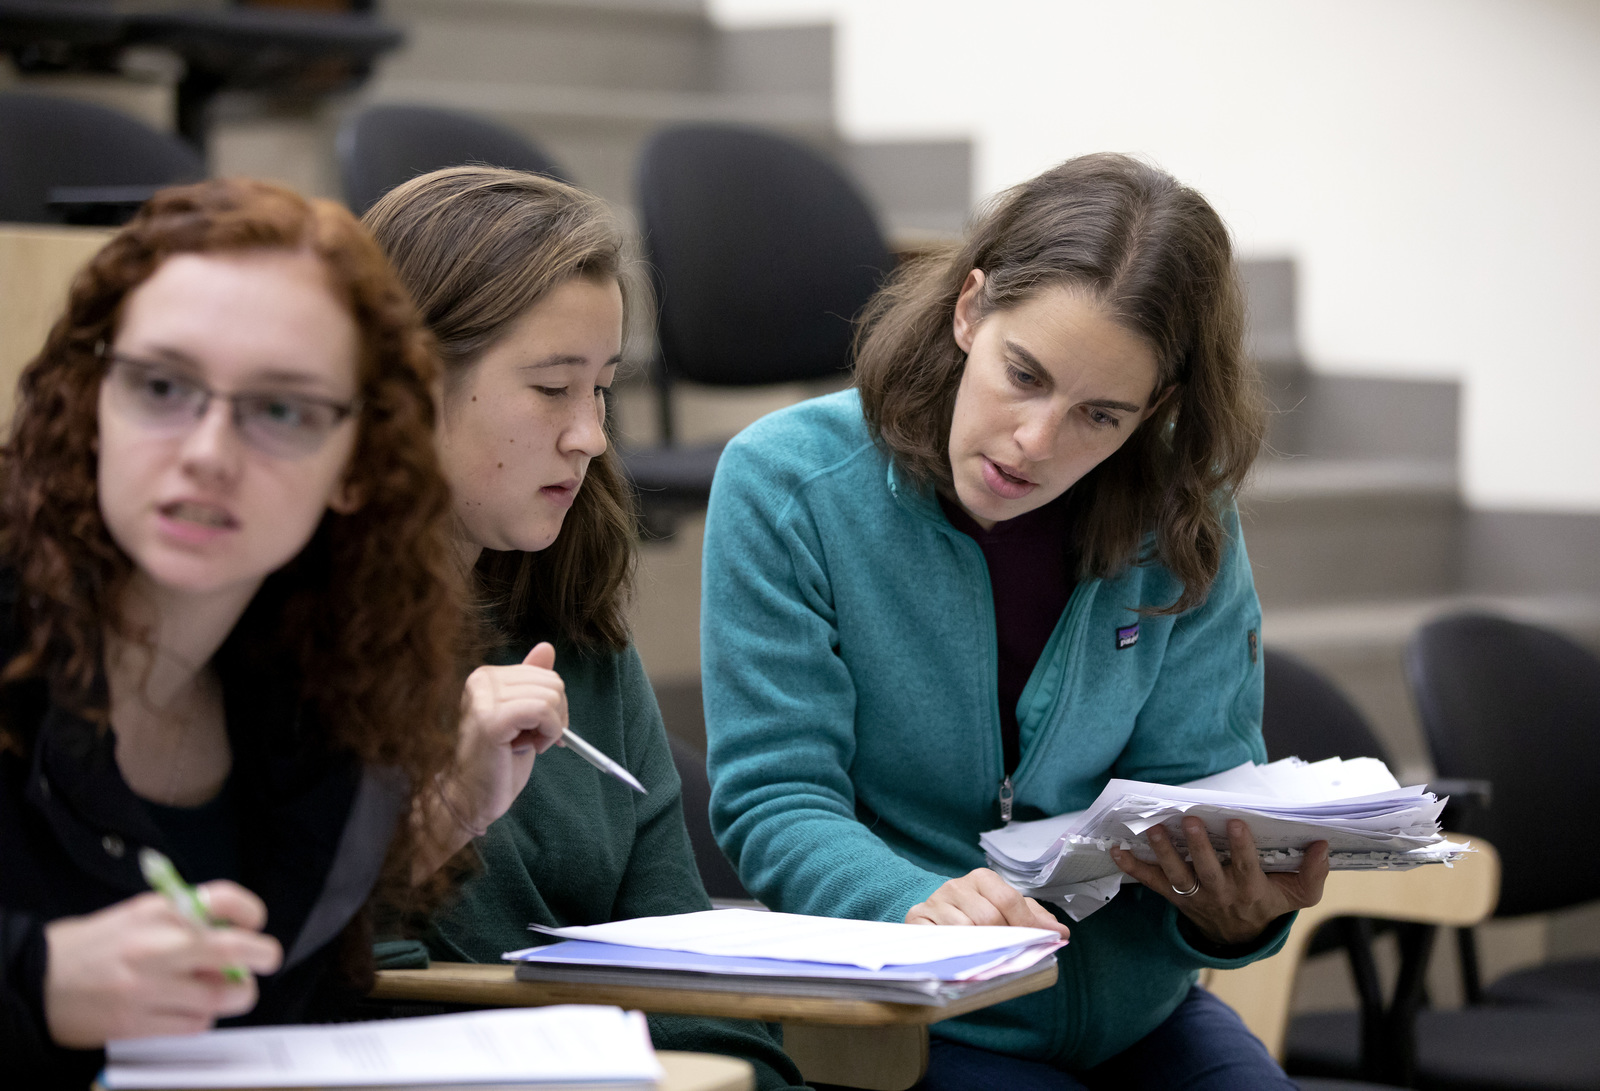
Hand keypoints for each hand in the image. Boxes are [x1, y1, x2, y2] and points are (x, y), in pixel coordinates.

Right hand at [44, 883, 281, 1047]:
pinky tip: (187, 1008)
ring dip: (233, 994)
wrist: (39, 980)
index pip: (222, 900)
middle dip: (262, 954)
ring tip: (222, 989)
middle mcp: (157, 946)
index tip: (254, 922)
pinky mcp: (139, 1023)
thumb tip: (234, 935)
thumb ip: (185, 921)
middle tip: (267, 959)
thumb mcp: (139, 914)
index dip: (250, 911)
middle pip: (231, 949)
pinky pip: (194, 1024)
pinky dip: (202, 1017)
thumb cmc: (94, 945)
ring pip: (219, 995)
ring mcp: (149, 987)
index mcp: (158, 911)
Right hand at [436, 642, 566, 840]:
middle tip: (532, 739)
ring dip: (550, 728)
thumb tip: (547, 647)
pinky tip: (529, 747)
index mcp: (487, 675)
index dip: (553, 706)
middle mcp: (482, 679)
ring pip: (551, 697)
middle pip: (553, 682)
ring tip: (526, 744)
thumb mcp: (523, 715)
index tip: (537, 729)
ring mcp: (484, 698)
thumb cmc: (499, 760)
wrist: (473, 797)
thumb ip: (532, 682)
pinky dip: (549, 733)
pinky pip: (544, 711)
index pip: (546, 674)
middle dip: (555, 716)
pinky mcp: (492, 719)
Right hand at [906, 868, 1071, 938]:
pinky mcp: (918, 918)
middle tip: (1011, 953)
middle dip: (1004, 939)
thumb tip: (1060, 931)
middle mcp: (957, 886)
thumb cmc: (977, 912)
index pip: (1009, 900)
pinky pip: (940, 938)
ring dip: (980, 948)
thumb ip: (1035, 917)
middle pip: (989, 917)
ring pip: (965, 930)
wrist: (935, 914)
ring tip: (987, 956)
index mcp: (982, 878)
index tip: (1038, 942)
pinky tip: (962, 954)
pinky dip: (954, 949)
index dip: (1025, 924)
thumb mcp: (1008, 910)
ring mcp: (935, 902)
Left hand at [1111, 817, 1328, 945]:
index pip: (1246, 866)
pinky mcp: (1176, 897)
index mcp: (1251, 890)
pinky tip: (1117, 851)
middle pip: (1206, 869)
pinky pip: (1152, 883)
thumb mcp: (1298, 894)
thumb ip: (1313, 873)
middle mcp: (1220, 893)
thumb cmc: (1269, 903)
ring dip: (1163, 852)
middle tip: (1188, 821)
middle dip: (1197, 845)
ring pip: (1177, 875)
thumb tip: (1322, 845)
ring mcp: (1195, 896)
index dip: (1241, 846)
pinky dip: (1133, 868)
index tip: (1234, 822)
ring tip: (1153, 830)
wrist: (1239, 936)